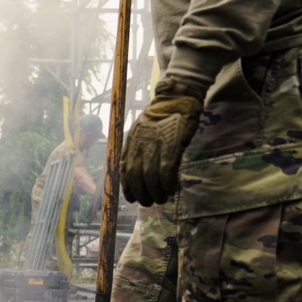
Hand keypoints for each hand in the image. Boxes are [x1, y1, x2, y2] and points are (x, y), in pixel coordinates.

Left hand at [120, 77, 205, 206]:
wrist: (177, 98)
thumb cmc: (162, 116)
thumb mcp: (143, 131)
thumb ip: (140, 149)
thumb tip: (140, 172)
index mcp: (130, 141)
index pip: (124, 169)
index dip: (127, 186)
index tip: (132, 198)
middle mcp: (139, 144)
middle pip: (136, 176)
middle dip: (141, 193)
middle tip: (148, 202)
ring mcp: (155, 144)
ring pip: (150, 176)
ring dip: (155, 191)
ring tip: (160, 199)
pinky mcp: (171, 144)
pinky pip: (166, 169)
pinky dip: (167, 183)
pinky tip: (170, 190)